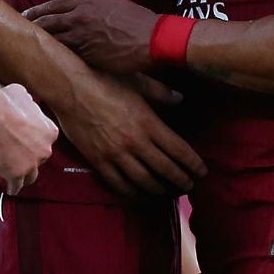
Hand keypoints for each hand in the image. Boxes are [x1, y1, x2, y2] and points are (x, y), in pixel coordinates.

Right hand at [0, 82, 58, 194]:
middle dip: (30, 157)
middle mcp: (44, 149)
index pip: (45, 141)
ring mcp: (31, 163)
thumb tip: (25, 102)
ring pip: (31, 175)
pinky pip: (16, 185)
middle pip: (40, 158)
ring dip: (24, 174)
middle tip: (18, 155)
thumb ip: (29, 104)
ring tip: (17, 176)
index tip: (28, 143)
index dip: (34, 142)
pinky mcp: (16, 174)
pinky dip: (13, 187)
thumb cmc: (3, 103)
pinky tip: (10, 188)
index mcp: (49, 131)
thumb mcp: (23, 95)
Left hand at [24, 0, 157, 74]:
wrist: (152, 38)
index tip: (26, 14)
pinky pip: (66, 56)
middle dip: (31, 26)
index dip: (38, 10)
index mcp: (86, 3)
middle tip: (19, 31)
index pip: (54, 5)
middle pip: (47, 22)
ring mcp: (82, 38)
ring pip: (53, 40)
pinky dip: (54, 58)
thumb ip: (93, 2)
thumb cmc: (137, 20)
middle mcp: (79, 18)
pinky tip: (46, 62)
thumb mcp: (114, 3)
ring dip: (39, 43)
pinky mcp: (87, 56)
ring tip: (27, 47)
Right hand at [55, 62, 204, 195]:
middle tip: (189, 186)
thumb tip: (180, 99)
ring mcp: (116, 154)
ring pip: (144, 182)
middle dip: (181, 181)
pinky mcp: (98, 161)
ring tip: (168, 193)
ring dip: (160, 190)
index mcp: (148, 123)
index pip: (179, 151)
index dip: (193, 164)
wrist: (70, 88)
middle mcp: (135, 143)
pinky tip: (140, 194)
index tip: (202, 172)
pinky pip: (119, 184)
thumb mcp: (138, 82)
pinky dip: (132, 193)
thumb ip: (161, 93)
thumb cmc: (105, 80)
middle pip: (166, 170)